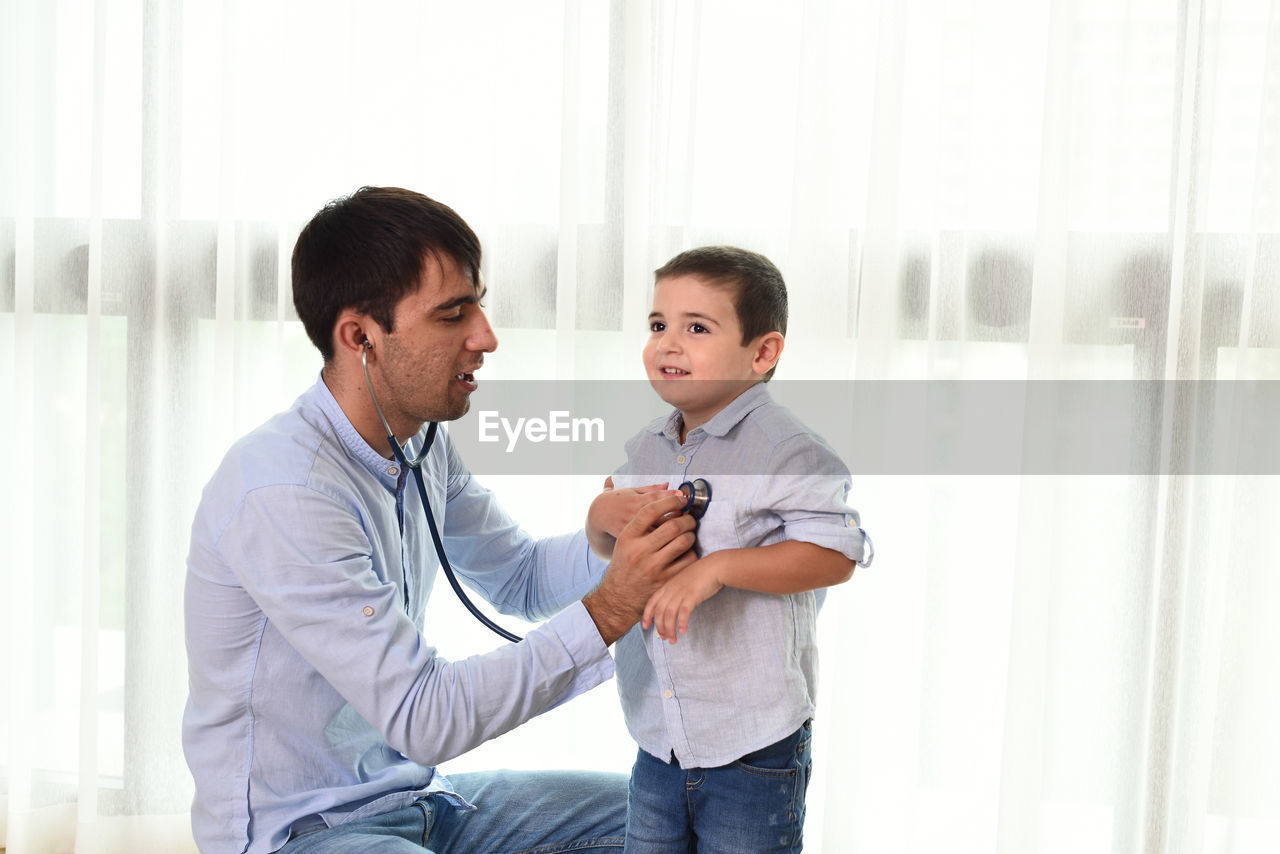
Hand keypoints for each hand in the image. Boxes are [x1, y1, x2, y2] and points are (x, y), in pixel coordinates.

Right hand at [582, 493, 697, 644]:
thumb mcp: (624, 542)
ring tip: (690, 534)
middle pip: (672, 525)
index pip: (650, 510)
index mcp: (627, 537)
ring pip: (683, 542)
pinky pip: (688, 560)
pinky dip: (692, 552)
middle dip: (687, 519)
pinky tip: (688, 551)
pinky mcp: (665, 580)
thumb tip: (668, 502)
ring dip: (691, 535)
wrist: (618, 598)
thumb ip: (641, 524)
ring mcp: (653, 567)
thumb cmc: (625, 565)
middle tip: (690, 519)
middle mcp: (639, 551)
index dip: (670, 502)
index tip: (680, 500)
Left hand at [642, 553, 723, 642]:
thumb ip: (676, 592)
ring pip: (670, 614)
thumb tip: (673, 609)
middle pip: (660, 611)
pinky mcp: (692, 595)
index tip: (645, 626)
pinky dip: (682, 623)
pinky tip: (683, 631)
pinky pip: (684, 611)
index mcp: (668, 585)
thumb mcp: (683, 582)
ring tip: (673, 640)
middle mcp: (672, 589)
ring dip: (670, 629)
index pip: (652, 602)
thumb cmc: (701, 575)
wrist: (715, 566)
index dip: (647, 615)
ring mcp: (681, 591)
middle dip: (660, 627)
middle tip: (664, 638)